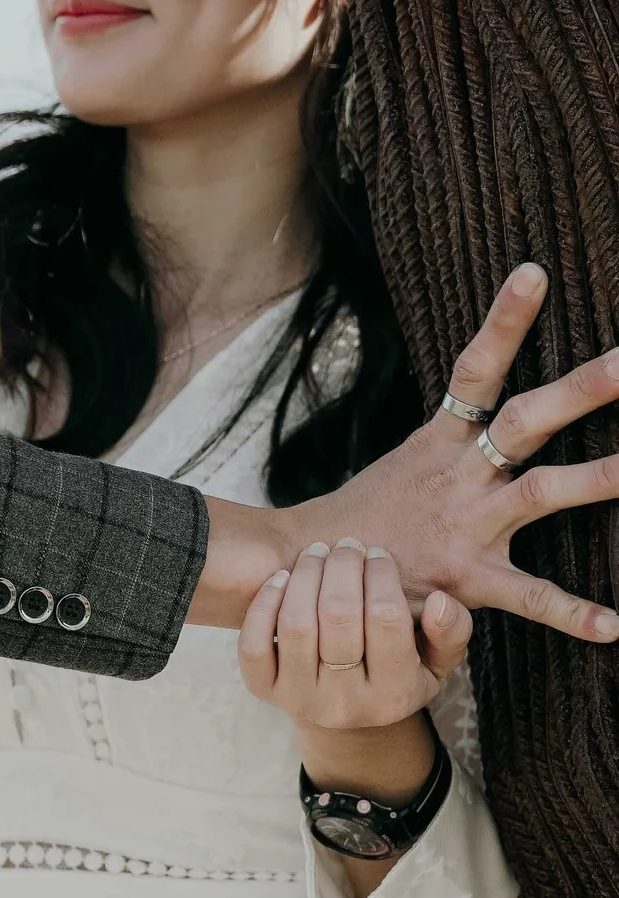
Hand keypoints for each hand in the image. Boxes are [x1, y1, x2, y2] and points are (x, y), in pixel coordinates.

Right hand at [197, 267, 618, 640]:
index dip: (503, 321)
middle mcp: (459, 476)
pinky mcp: (468, 580)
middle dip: (583, 389)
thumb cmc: (365, 519)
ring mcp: (467, 525)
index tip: (534, 273)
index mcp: (440, 442)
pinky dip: (572, 612)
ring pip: (542, 492)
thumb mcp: (407, 465)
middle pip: (527, 419)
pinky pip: (528, 596)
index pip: (474, 369)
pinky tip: (616, 625)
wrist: (308, 574)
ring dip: (600, 478)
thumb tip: (487, 399)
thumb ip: (454, 438)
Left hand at [237, 539, 465, 797]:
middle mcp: (345, 704)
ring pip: (296, 625)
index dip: (381, 577)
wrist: (346, 712)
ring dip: (305, 576)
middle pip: (338, 617)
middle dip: (342, 569)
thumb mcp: (437, 661)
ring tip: (317, 552)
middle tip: (346, 545)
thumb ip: (450, 632)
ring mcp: (300, 699)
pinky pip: (253, 644)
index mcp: (395, 695)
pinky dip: (264, 604)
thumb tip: (439, 601)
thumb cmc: (398, 673)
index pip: (387, 619)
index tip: (378, 553)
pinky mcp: (264, 692)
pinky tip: (282, 578)